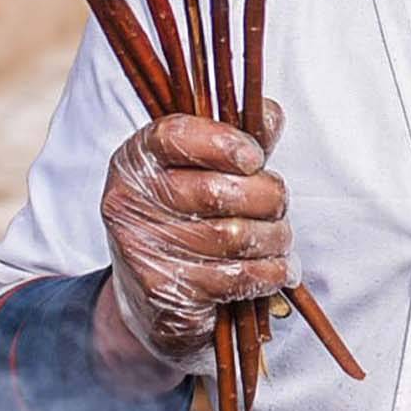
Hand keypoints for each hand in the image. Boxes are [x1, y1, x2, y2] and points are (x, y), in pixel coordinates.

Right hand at [91, 110, 292, 390]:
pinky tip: (277, 268)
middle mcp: (130, 203)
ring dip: (275, 237)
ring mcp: (145, 250)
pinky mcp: (167, 291)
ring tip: (279, 238)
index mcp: (135, 162)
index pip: (174, 136)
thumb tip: (269, 113)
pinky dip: (271, 271)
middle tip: (278, 204)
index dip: (223, 142)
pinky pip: (238, 276)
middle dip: (267, 196)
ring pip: (234, 236)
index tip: (254, 156)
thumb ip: (235, 140)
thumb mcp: (199, 172)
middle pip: (217, 190)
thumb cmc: (183, 222)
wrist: (149, 298)